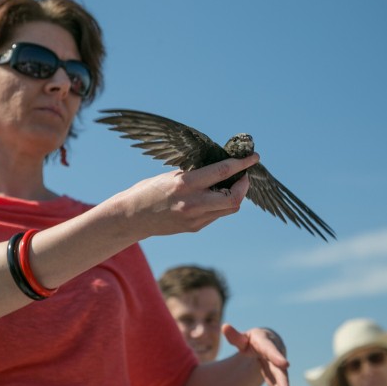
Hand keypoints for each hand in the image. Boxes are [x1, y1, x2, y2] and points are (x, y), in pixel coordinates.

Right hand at [119, 154, 257, 237]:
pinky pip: (216, 215)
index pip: (222, 172)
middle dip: (244, 186)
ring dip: (234, 196)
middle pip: (234, 198)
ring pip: (229, 209)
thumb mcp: (172, 176)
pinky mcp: (194, 228)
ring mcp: (195, 219)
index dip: (242, 164)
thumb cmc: (149, 190)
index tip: (254, 158)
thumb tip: (218, 168)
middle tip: (242, 176)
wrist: (132, 217)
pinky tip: (212, 196)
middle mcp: (193, 203)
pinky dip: (220, 204)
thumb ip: (195, 174)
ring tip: (228, 185)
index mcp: (186, 184)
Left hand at [223, 323, 292, 385]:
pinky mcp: (275, 378)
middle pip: (279, 371)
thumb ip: (235, 336)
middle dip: (283, 383)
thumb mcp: (243, 337)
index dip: (277, 357)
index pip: (271, 350)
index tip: (285, 364)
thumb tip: (224, 326)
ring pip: (280, 381)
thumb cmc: (253, 340)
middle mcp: (274, 356)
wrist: (268, 343)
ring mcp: (276, 368)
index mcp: (265, 344)